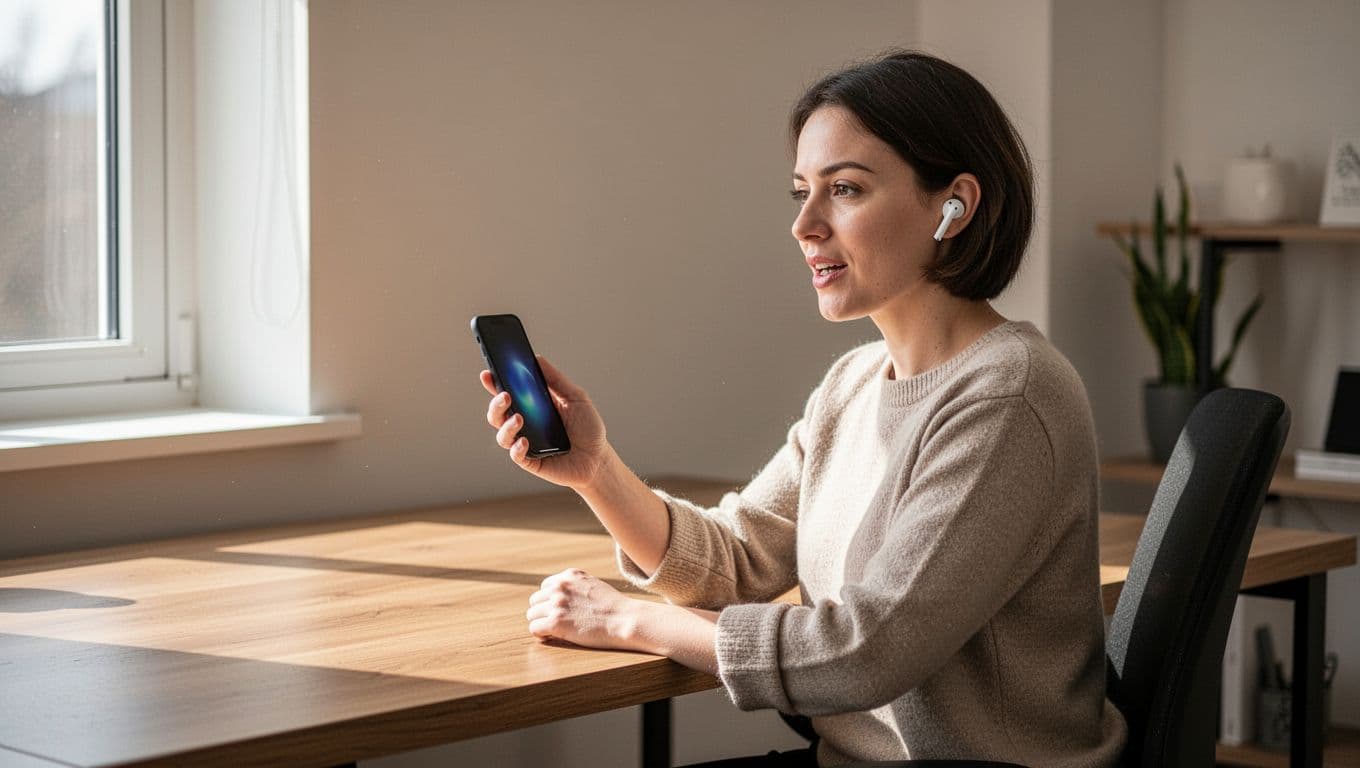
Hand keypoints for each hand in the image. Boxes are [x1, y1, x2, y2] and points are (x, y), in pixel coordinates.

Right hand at [482, 355, 609, 489]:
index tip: (487, 373)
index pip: (507, 392)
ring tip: (518, 418)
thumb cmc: (588, 427)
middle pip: (498, 413)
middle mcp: (525, 424)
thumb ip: (556, 379)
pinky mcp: (531, 461)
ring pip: (502, 435)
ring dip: (506, 425)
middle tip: (505, 395)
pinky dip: (517, 447)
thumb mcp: (576, 397)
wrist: (599, 458)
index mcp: (532, 406)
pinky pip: (516, 455)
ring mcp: (526, 443)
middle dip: (496, 403)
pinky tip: (525, 441)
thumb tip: (537, 358)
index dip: (494, 383)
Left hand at [526, 569, 644, 651]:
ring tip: (552, 631)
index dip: (550, 601)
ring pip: (532, 614)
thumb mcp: (593, 585)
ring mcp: (556, 604)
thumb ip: (575, 586)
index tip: (558, 611)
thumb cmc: (614, 607)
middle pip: (535, 600)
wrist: (625, 620)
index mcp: (569, 575)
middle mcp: (560, 586)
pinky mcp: (555, 622)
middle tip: (555, 623)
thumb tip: (561, 596)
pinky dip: (540, 634)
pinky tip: (550, 637)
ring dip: (541, 623)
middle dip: (543, 612)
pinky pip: (534, 628)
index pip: (545, 586)